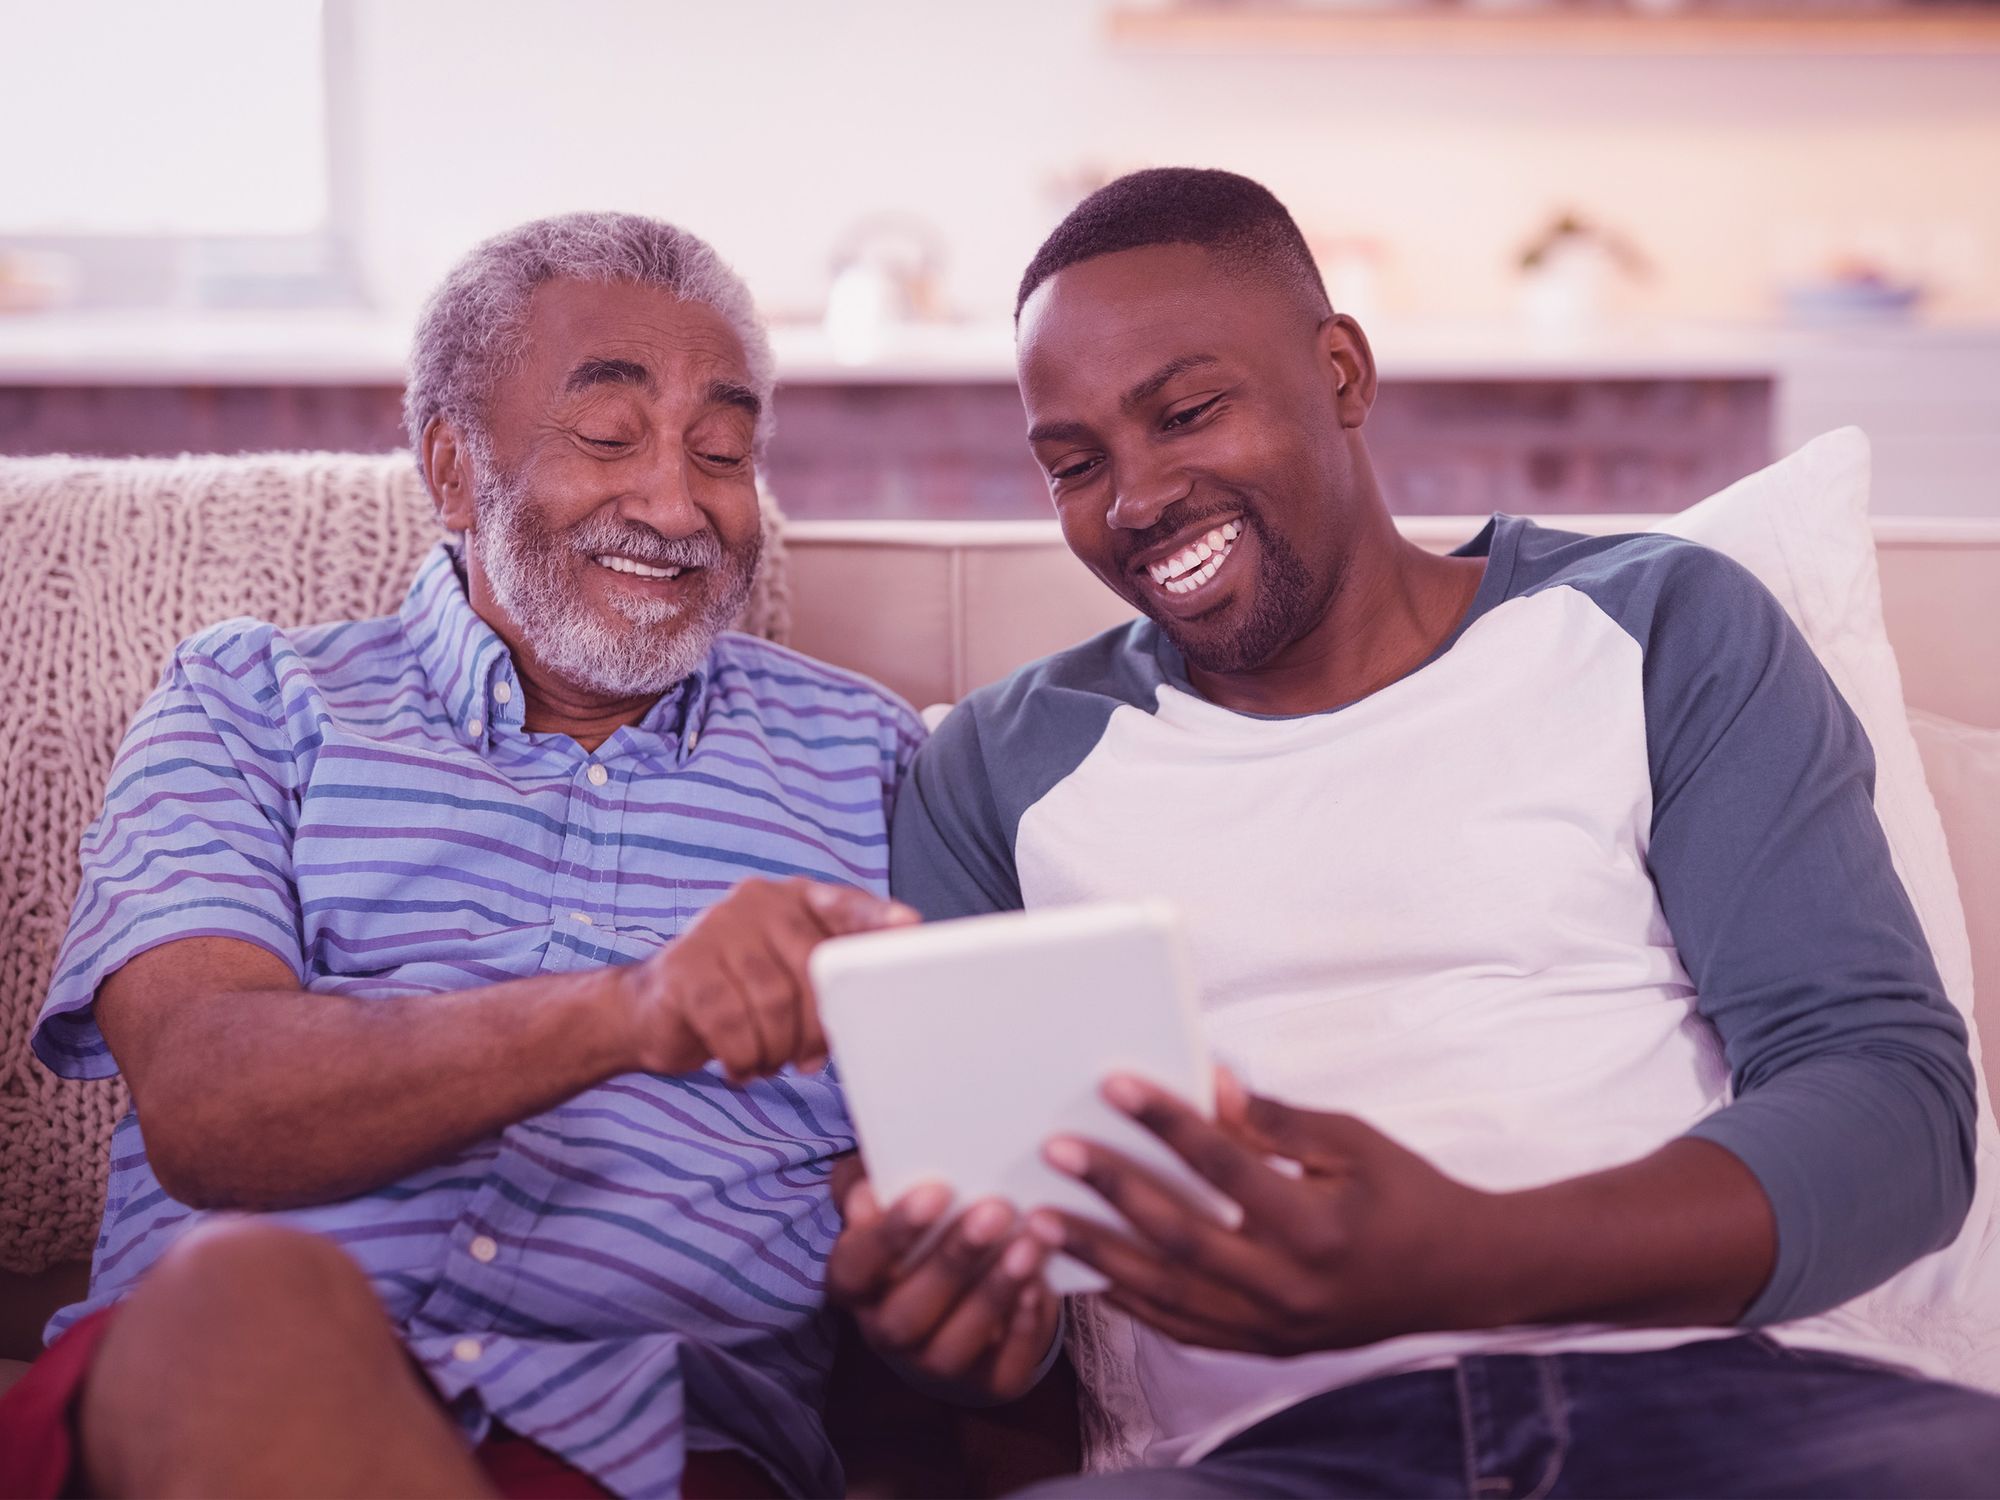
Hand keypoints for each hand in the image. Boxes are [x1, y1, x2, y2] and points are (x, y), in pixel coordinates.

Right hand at [624, 877, 917, 1080]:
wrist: (651, 1010)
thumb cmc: (737, 996)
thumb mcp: (787, 978)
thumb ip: (829, 977)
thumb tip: (880, 1007)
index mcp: (793, 899)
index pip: (846, 906)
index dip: (877, 921)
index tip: (911, 928)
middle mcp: (757, 902)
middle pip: (813, 967)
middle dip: (818, 1027)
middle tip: (808, 1059)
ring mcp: (716, 928)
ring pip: (774, 1001)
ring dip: (777, 1048)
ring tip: (768, 1060)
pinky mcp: (684, 967)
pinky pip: (732, 1023)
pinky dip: (744, 1056)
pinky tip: (741, 1064)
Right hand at [827, 1171, 1061, 1402]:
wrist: (969, 1285)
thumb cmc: (928, 1225)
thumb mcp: (897, 1193)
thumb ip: (877, 1180)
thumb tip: (869, 1190)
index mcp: (855, 1283)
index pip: (856, 1266)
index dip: (891, 1233)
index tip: (935, 1191)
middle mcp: (886, 1331)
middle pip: (906, 1314)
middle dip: (953, 1261)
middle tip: (996, 1211)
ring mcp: (933, 1363)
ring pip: (952, 1348)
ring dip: (993, 1294)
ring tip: (1029, 1244)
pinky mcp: (985, 1383)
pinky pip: (1000, 1371)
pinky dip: (1022, 1330)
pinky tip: (1041, 1286)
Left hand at [1030, 1071, 1496, 1355]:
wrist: (1462, 1278)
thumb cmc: (1408, 1195)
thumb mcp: (1354, 1142)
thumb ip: (1275, 1119)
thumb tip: (1209, 1081)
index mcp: (1318, 1226)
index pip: (1226, 1166)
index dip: (1168, 1124)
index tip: (1113, 1085)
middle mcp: (1289, 1286)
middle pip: (1181, 1236)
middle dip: (1112, 1191)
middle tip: (1055, 1152)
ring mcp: (1274, 1327)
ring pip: (1169, 1295)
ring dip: (1100, 1256)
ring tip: (1041, 1220)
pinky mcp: (1265, 1348)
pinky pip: (1183, 1330)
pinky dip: (1131, 1304)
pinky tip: (1087, 1275)